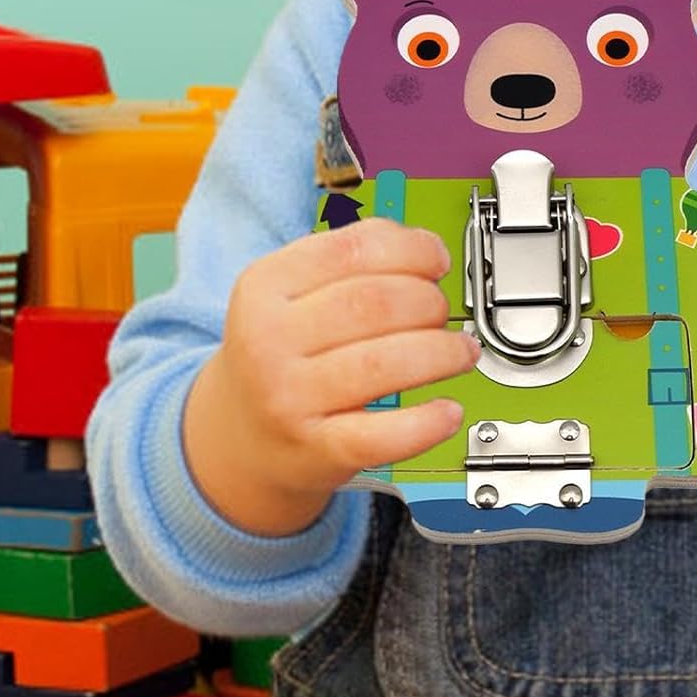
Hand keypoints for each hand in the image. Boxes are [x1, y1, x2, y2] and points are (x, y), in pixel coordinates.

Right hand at [182, 216, 478, 536]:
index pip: (353, 250)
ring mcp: (289, 398)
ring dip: (442, 353)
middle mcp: (269, 340)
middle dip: (428, 301)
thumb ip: (351, 257)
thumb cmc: (277, 355)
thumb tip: (424, 248)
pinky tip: (447, 411)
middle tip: (442, 311)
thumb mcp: (287, 291)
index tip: (436, 259)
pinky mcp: (316, 449)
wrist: (237, 437)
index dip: (411, 249)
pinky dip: (427, 422)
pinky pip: (383, 435)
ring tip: (459, 352)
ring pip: (386, 364)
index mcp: (264, 286)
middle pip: (375, 304)